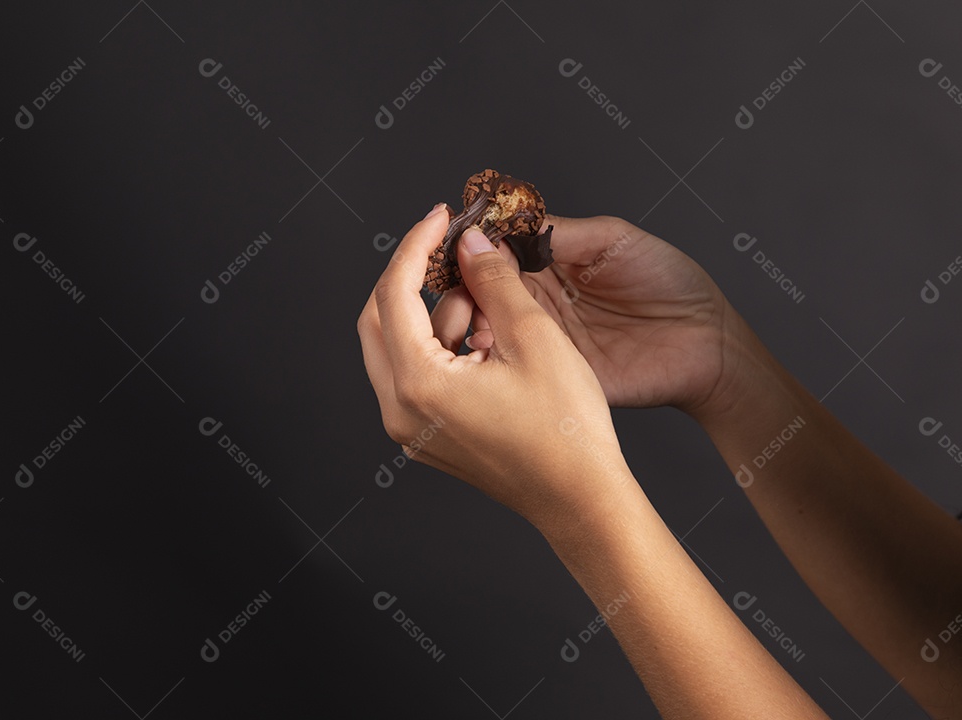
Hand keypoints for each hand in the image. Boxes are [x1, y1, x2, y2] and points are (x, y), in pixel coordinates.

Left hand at [357, 205, 632, 526]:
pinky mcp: (429, 436)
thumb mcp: (533, 337)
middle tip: (454, 250)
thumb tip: (470, 241)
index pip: (395, 294)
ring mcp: (411, 429)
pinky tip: (490, 340)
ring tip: (491, 305)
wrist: (581, 498)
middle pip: (380, 320)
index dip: (418, 245)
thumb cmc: (566, 429)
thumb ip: (493, 279)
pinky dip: (444, 346)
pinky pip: (418, 375)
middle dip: (416, 278)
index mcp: (418, 384)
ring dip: (436, 315)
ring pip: (400, 347)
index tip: (441, 217)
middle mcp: (400, 410)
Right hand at [463, 216, 735, 414]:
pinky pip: (517, 363)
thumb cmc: (671, 283)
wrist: (707, 344)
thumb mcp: (615, 241)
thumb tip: (507, 223)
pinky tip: (490, 344)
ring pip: (492, 324)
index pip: (500, 249)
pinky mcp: (556, 372)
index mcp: (552, 261)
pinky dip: (496, 354)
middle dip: (468, 282)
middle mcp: (541, 298)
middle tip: (461, 282)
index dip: (478, 245)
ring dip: (476, 317)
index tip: (460, 241)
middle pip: (486, 287)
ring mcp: (546, 336)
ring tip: (475, 314)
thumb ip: (561, 232)